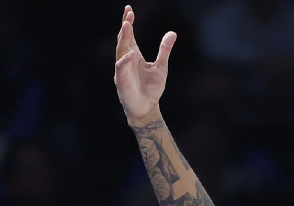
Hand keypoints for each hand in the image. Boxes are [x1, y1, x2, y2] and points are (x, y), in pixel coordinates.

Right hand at [114, 4, 176, 123]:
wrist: (147, 108)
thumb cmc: (152, 88)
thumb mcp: (161, 66)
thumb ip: (165, 50)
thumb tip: (172, 32)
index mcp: (134, 55)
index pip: (129, 35)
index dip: (128, 22)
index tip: (129, 9)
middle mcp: (126, 60)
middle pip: (123, 40)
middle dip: (125, 26)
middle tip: (128, 14)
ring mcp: (122, 70)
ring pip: (120, 51)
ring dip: (123, 39)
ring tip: (126, 25)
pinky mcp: (121, 82)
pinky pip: (121, 68)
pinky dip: (125, 61)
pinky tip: (131, 54)